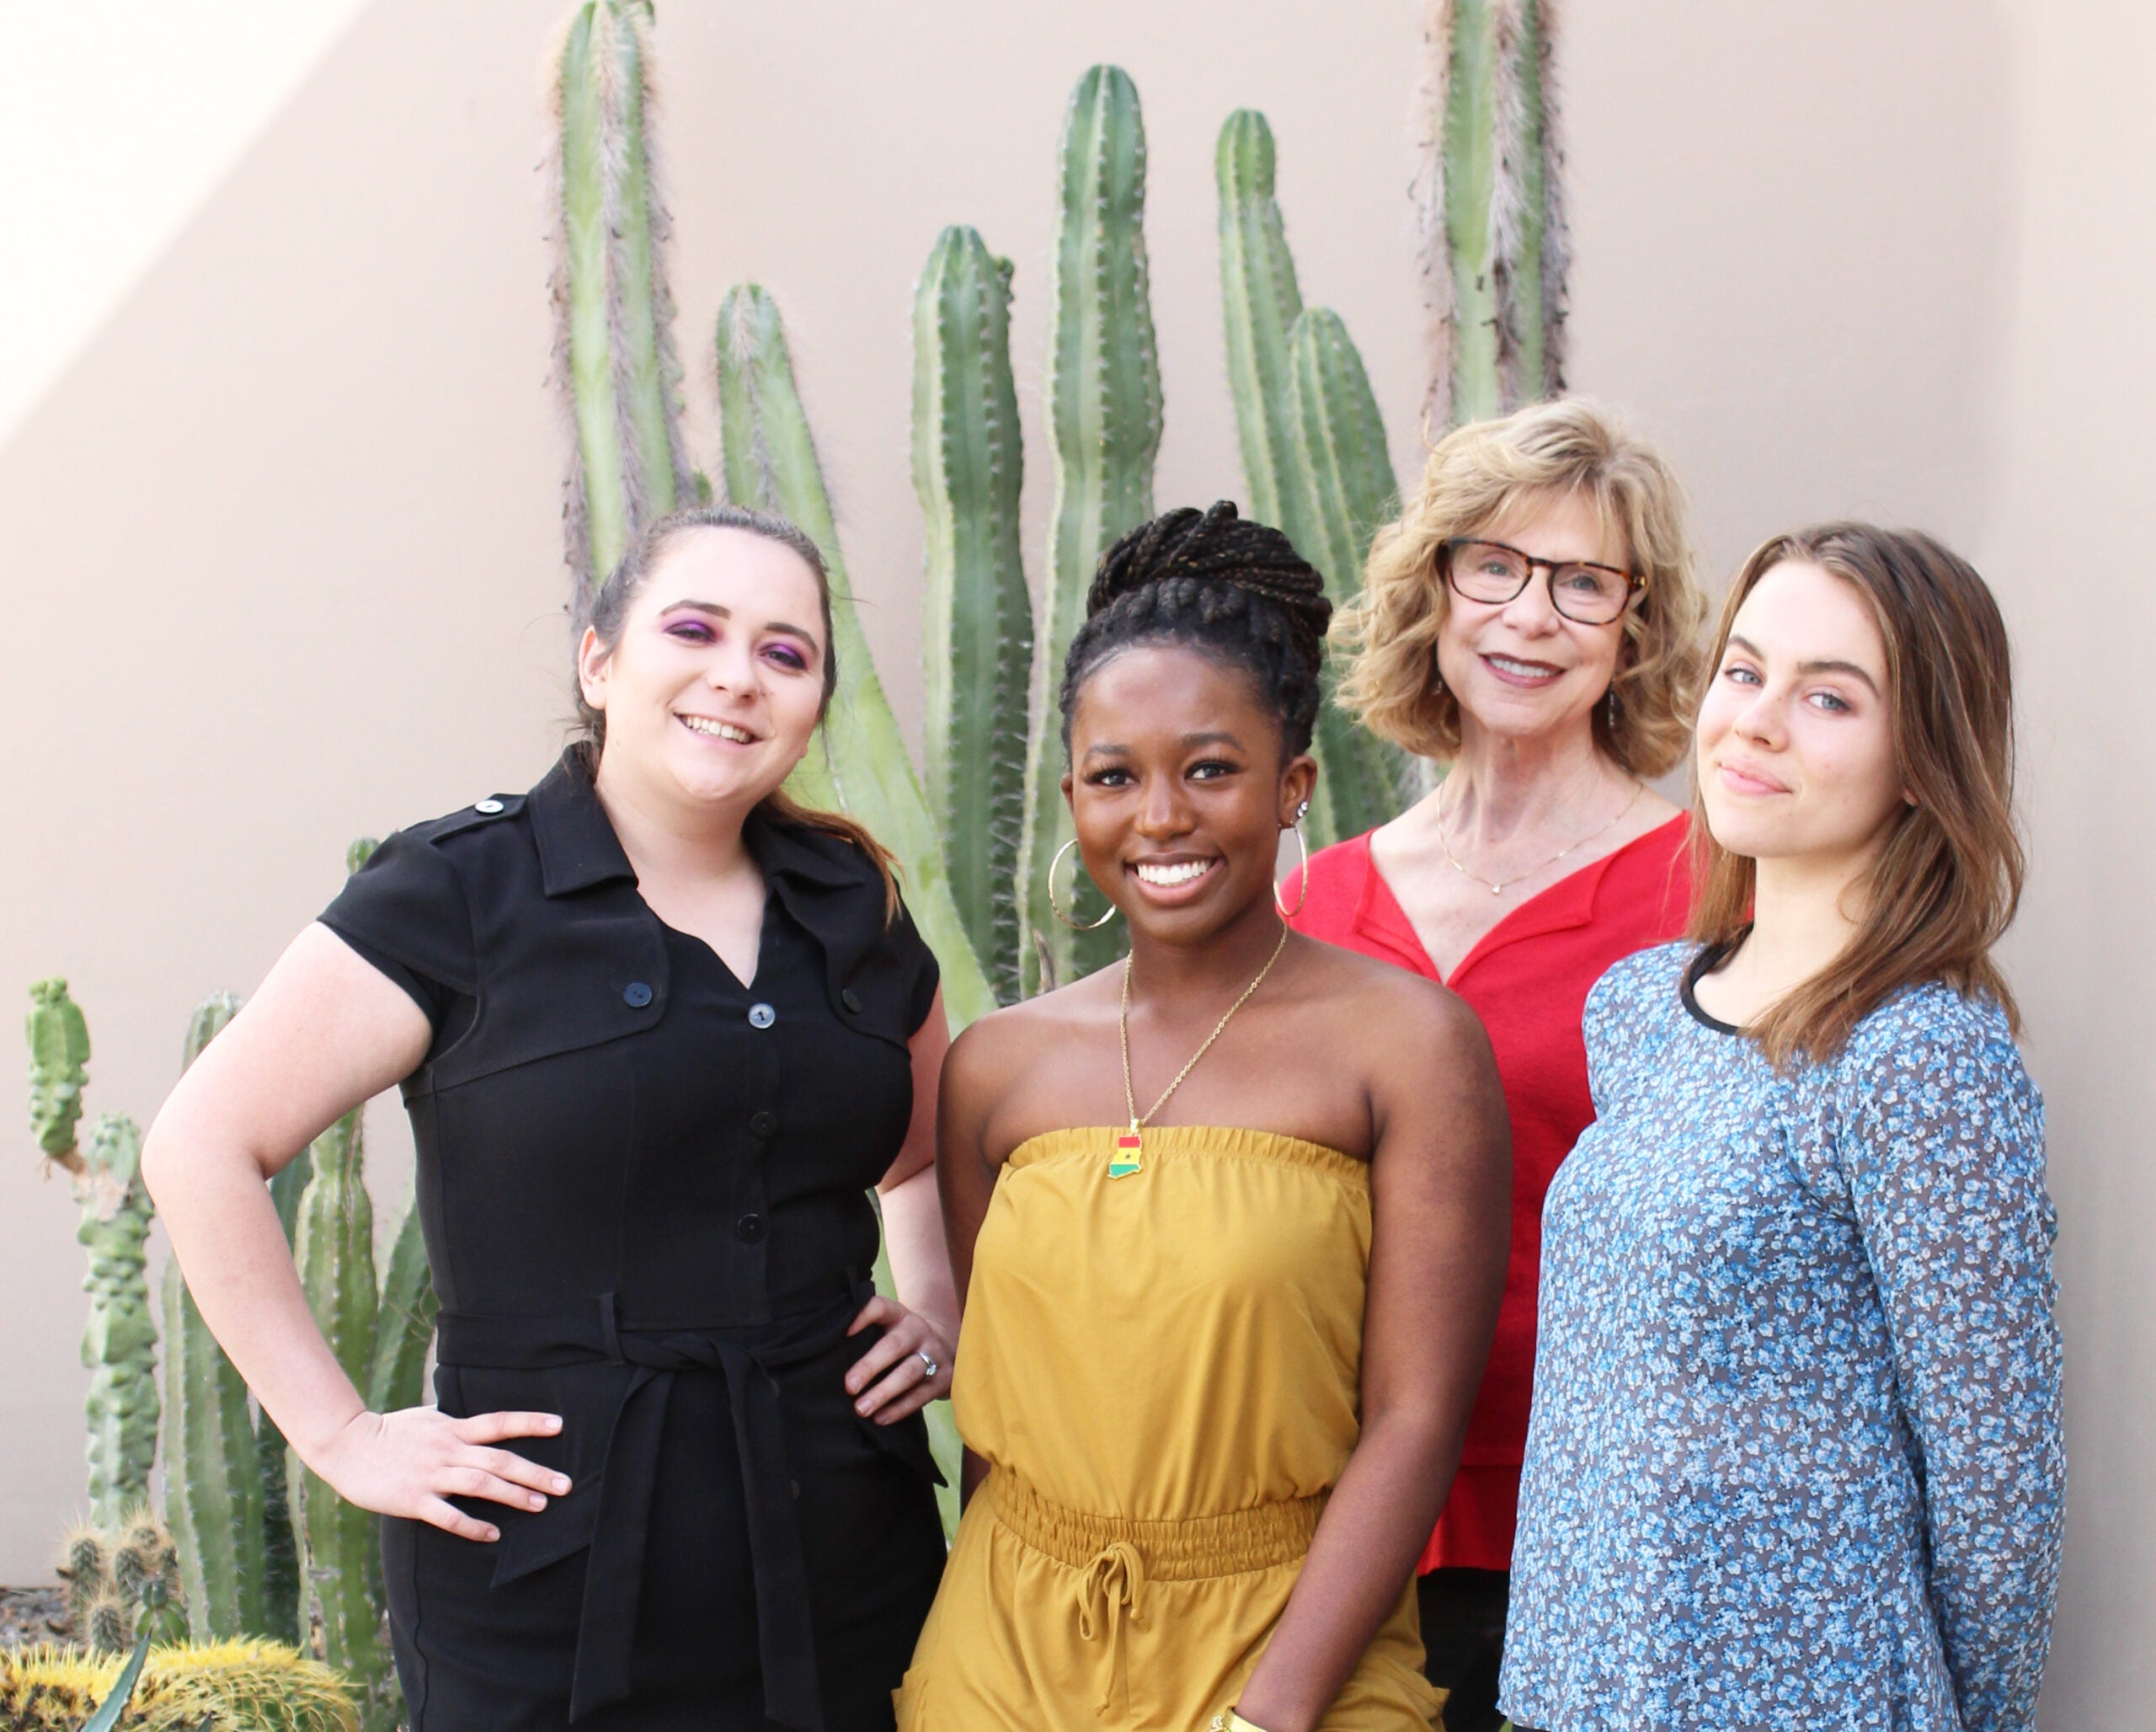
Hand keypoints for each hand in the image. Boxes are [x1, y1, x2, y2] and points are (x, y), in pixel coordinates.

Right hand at [307, 1406, 571, 1541]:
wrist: (346, 1444)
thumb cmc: (388, 1430)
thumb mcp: (426, 1417)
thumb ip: (453, 1421)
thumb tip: (476, 1422)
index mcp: (453, 1428)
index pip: (499, 1422)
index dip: (529, 1423)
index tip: (559, 1425)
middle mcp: (448, 1450)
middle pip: (500, 1459)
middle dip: (535, 1471)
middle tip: (565, 1484)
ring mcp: (432, 1475)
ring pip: (481, 1484)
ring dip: (513, 1495)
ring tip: (540, 1505)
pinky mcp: (413, 1499)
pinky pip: (448, 1515)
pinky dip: (472, 1525)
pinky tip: (492, 1535)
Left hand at [844, 1294, 952, 1423]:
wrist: (945, 1346)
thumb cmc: (899, 1341)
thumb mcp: (888, 1327)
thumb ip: (865, 1335)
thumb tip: (826, 1357)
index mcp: (899, 1315)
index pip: (880, 1307)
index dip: (863, 1316)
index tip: (844, 1332)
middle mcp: (917, 1330)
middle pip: (894, 1345)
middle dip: (870, 1366)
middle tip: (849, 1386)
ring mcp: (933, 1353)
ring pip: (909, 1372)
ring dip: (884, 1392)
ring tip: (862, 1408)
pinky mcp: (944, 1377)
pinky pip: (920, 1395)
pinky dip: (899, 1408)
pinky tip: (880, 1418)